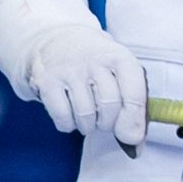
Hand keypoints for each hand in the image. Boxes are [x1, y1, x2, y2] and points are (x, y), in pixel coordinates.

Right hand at [22, 25, 150, 153]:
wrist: (57, 40)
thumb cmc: (96, 64)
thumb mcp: (119, 71)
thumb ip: (133, 104)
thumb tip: (134, 142)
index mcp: (119, 57)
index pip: (134, 90)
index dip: (134, 118)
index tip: (132, 135)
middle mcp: (94, 61)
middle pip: (109, 106)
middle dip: (109, 123)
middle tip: (104, 119)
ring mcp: (69, 70)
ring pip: (86, 115)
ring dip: (88, 126)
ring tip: (87, 115)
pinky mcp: (47, 81)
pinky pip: (63, 118)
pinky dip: (68, 125)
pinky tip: (70, 114)